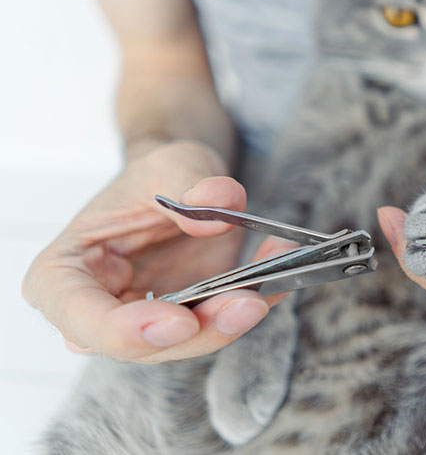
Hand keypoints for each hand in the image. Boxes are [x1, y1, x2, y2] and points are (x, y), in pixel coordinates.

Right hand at [22, 141, 289, 362]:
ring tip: (266, 290)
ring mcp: (145, 324)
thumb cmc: (156, 176)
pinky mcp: (188, 323)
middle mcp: (99, 311)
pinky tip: (279, 282)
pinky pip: (219, 325)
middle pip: (142, 344)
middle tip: (248, 304)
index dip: (124, 330)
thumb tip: (219, 202)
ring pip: (186, 343)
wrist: (180, 184)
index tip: (179, 320)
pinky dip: (252, 306)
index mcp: (65, 273)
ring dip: (231, 323)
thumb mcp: (169, 161)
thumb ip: (189, 179)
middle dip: (200, 331)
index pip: (80, 317)